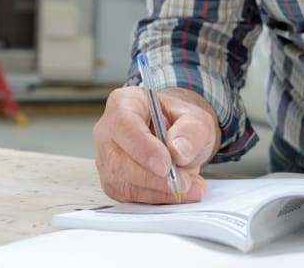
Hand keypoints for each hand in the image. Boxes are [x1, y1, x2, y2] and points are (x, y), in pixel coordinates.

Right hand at [92, 85, 221, 203]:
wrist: (178, 139)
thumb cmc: (180, 123)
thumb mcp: (196, 119)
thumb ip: (190, 131)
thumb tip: (179, 151)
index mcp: (124, 103)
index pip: (124, 125)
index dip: (143, 148)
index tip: (165, 165)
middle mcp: (108, 131)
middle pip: (119, 160)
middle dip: (154, 178)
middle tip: (185, 184)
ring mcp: (107, 158)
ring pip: (123, 183)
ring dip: (158, 192)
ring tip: (190, 189)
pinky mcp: (113, 182)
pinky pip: (129, 197)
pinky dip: (156, 199)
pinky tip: (177, 194)